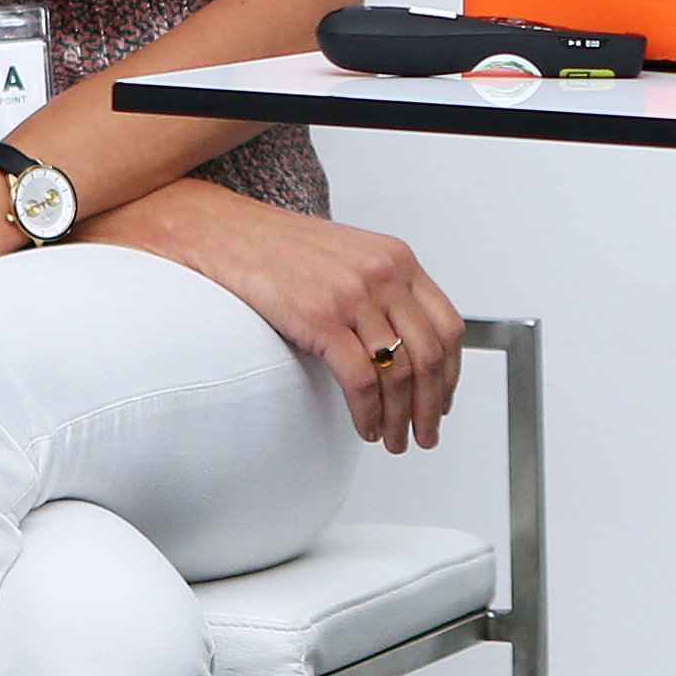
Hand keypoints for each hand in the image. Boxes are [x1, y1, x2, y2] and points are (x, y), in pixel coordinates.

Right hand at [104, 181, 468, 451]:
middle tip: (425, 435)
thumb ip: (380, 290)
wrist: (224, 233)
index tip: (443, 401)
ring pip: (399, 373)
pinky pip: (362, 381)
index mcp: (397, 259)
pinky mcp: (321, 318)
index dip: (451, 373)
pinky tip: (364, 429)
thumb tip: (402, 345)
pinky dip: (369, 414)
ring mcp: (354, 295)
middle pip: (430, 355)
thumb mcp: (347, 258)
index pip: (447, 325)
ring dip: (400, 418)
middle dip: (432, 406)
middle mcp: (384, 274)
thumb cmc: (278, 251)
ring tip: (394, 441)